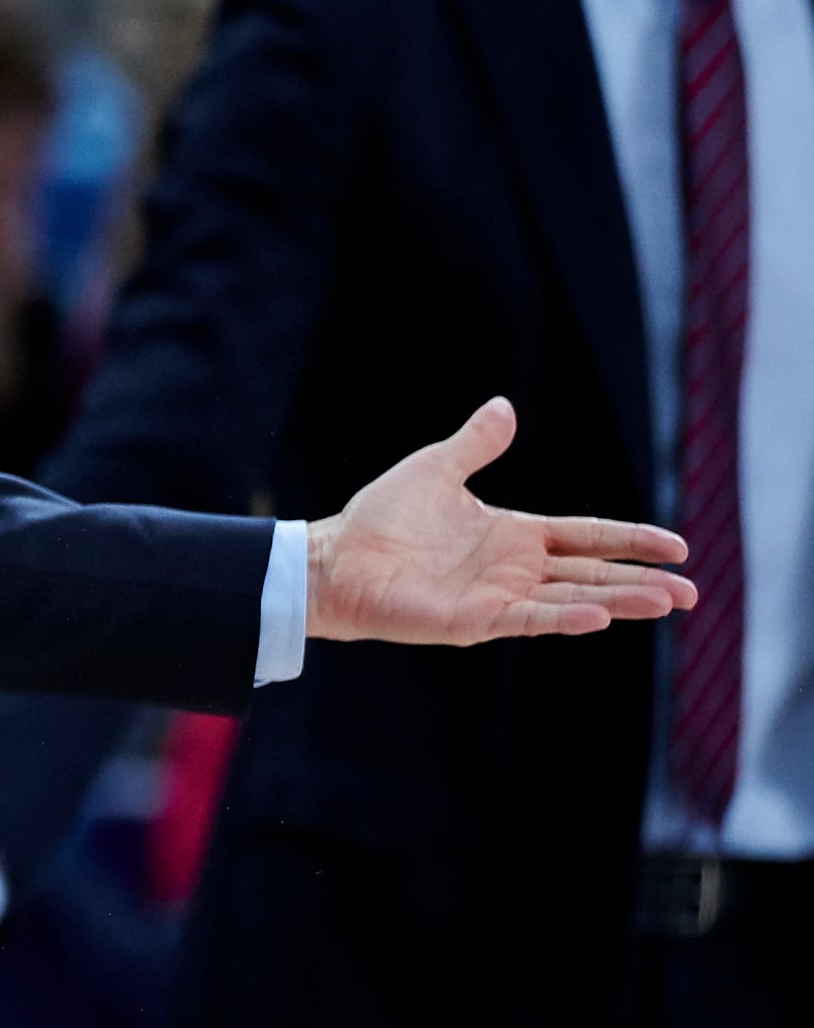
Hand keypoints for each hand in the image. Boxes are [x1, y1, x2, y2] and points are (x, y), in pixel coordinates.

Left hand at [309, 399, 691, 644]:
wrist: (335, 558)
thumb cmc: (380, 518)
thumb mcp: (436, 470)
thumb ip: (476, 444)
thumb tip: (505, 407)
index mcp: (514, 534)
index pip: (588, 536)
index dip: (631, 541)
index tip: (676, 547)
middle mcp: (514, 568)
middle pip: (592, 573)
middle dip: (641, 582)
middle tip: (691, 592)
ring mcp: (498, 597)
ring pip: (573, 599)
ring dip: (618, 601)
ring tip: (666, 603)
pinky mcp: (474, 620)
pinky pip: (528, 619)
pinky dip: (563, 618)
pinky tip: (598, 616)